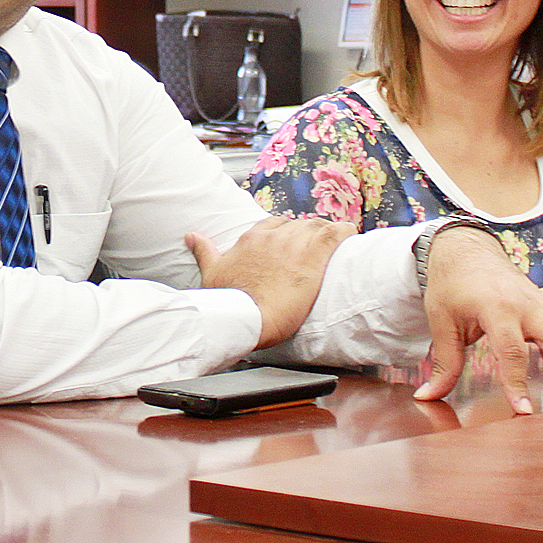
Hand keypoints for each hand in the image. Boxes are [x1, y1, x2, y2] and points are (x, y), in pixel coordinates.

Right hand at [189, 216, 355, 348]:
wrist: (250, 318)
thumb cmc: (231, 301)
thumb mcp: (212, 273)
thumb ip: (205, 251)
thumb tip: (192, 236)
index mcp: (251, 238)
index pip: (274, 224)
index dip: (285, 234)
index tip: (290, 245)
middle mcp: (273, 235)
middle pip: (297, 224)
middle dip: (306, 234)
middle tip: (313, 250)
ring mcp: (295, 243)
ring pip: (316, 226)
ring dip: (326, 233)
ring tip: (334, 244)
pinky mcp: (315, 254)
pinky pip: (336, 232)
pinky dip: (345, 231)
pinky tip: (350, 233)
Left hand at [415, 227, 542, 413]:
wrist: (466, 250)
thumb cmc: (452, 284)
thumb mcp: (442, 321)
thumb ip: (444, 362)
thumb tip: (427, 396)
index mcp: (497, 307)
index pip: (512, 350)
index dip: (517, 383)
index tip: (524, 412)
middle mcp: (528, 306)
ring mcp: (542, 305)